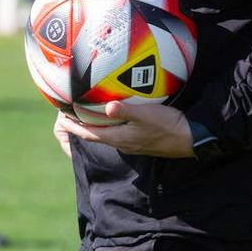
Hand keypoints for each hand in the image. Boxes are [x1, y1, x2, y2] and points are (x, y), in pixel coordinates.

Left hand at [55, 102, 194, 157]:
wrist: (191, 138)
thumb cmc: (168, 126)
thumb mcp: (147, 115)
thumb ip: (126, 111)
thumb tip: (107, 107)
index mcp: (120, 139)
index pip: (90, 134)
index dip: (74, 126)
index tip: (61, 118)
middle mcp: (123, 143)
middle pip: (95, 136)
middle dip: (80, 127)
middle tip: (67, 116)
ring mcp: (132, 143)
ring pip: (106, 135)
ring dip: (93, 126)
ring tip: (83, 114)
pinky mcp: (141, 140)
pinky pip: (117, 133)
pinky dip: (107, 125)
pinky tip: (110, 116)